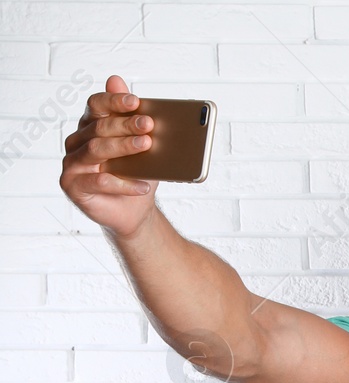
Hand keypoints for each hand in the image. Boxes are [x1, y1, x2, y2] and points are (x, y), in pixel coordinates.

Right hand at [60, 76, 157, 238]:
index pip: (97, 106)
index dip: (114, 101)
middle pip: (98, 127)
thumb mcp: (140, 145)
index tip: (136, 101)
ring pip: (96, 149)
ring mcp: (72, 163)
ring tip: (147, 145)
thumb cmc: (136, 174)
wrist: (134, 211)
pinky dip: (124, 184)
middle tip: (148, 124)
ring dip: (123, 146)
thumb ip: (130, 116)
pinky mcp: (72, 185)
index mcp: (90, 126)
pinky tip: (143, 186)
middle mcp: (77, 142)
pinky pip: (99, 181)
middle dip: (125, 124)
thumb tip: (116, 78)